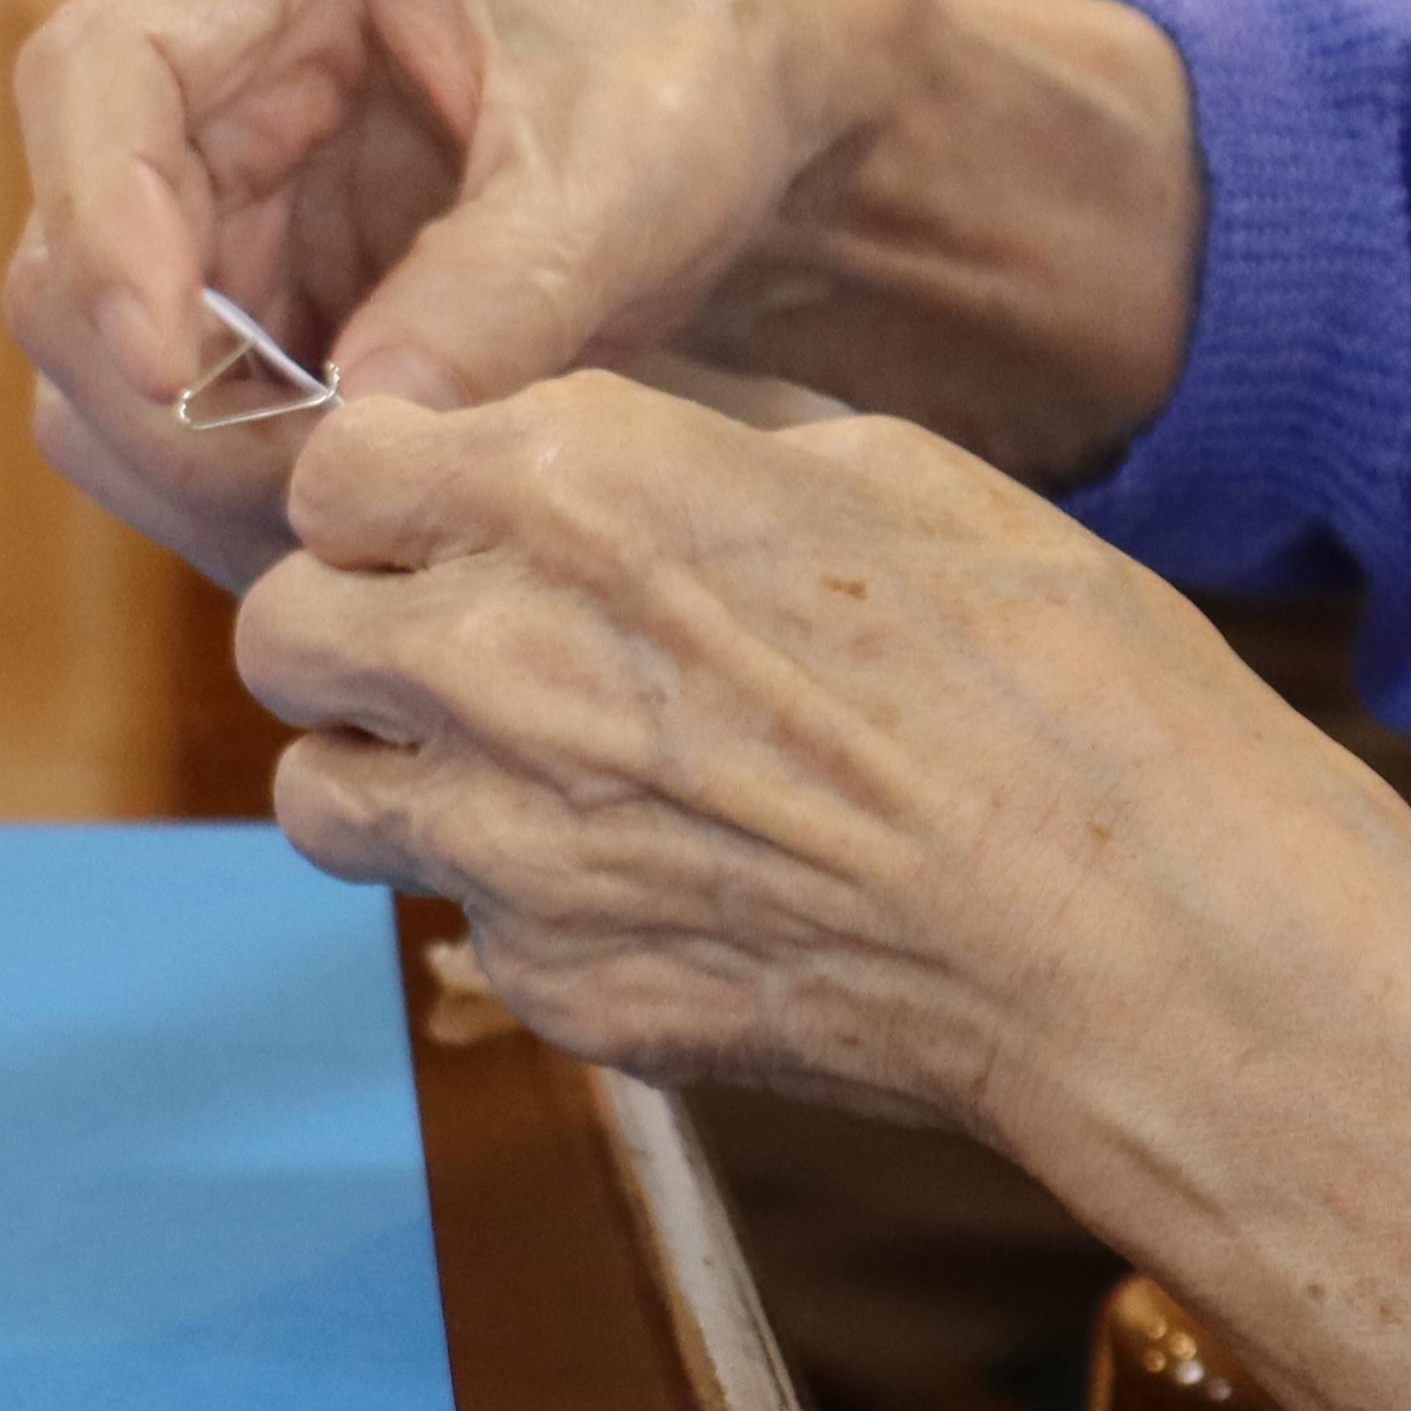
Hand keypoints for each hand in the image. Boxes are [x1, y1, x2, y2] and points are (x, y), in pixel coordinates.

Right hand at [0, 0, 1197, 589]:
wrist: (746, 127)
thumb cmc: (695, 84)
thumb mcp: (633, 176)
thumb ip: (505, 290)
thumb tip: (365, 419)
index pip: (97, 74)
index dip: (103, 224)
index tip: (170, 365)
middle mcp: (206, 57)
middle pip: (69, 241)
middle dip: (165, 392)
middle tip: (309, 499)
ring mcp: (199, 181)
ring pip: (95, 354)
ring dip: (194, 462)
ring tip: (350, 522)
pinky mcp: (222, 289)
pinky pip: (159, 415)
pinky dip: (228, 487)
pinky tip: (341, 520)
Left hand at [230, 371, 1410, 1410]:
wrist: (1129, 926)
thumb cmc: (1052, 676)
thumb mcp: (879, 471)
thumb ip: (682, 447)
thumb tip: (589, 431)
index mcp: (574, 495)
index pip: (334, 459)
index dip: (376, 487)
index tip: (431, 513)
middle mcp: (498, 658)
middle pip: (281, 631)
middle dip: (340, 629)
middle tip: (431, 644)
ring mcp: (507, 839)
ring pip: (319, 796)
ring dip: (381, 773)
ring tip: (501, 771)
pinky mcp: (551, 979)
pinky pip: (458, 925)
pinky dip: (512, 902)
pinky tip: (640, 882)